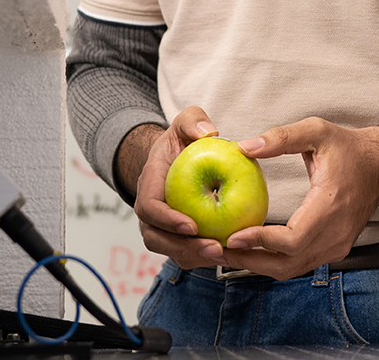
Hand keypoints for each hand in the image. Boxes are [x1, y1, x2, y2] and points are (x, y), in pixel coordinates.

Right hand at [126, 106, 232, 269]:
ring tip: (225, 256)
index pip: (149, 207)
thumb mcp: (186, 121)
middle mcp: (150, 210)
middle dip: (184, 248)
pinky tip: (230, 255)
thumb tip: (208, 132)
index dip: (167, 220)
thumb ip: (194, 120)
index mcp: (149, 183)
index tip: (192, 225)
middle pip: (157, 238)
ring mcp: (162, 226)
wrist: (175, 159)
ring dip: (196, 257)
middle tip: (215, 248)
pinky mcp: (177, 237)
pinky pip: (187, 253)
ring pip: (172, 250)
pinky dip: (205, 258)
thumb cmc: (182, 141)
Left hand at [216, 119, 378, 280]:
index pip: (293, 239)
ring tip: (224, 252)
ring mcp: (336, 247)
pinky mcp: (332, 251)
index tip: (231, 236)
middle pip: (286, 264)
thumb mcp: (317, 131)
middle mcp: (335, 235)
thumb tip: (245, 147)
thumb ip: (282, 137)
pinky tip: (247, 249)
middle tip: (215, 249)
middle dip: (248, 260)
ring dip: (256, 264)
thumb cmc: (349, 149)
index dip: (261, 242)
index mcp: (331, 206)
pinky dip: (270, 261)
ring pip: (290, 269)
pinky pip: (297, 264)